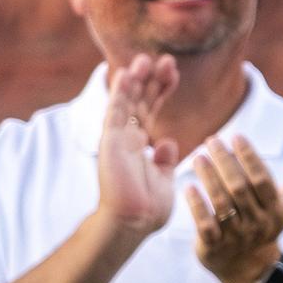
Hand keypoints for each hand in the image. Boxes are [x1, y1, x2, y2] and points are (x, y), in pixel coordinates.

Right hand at [96, 54, 179, 235]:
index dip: (161, 89)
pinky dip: (119, 92)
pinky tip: (125, 73)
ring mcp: (117, 139)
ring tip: (146, 58)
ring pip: (126, 101)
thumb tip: (168, 142)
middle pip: (139, 100)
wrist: (133, 224)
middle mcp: (127, 138)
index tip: (173, 72)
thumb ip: (165, 160)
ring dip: (135, 79)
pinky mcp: (109, 142)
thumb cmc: (147, 210)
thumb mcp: (164, 180)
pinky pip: (114, 112)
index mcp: (140, 145)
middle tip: (166, 58)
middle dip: (152, 79)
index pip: (150, 109)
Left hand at [186, 139, 282, 282]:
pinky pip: (205, 225)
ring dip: (209, 178)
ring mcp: (235, 235)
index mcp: (274, 209)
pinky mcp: (214, 246)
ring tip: (199, 157)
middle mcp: (256, 222)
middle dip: (225, 162)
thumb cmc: (268, 224)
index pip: (262, 180)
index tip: (236, 136)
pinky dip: (197, 206)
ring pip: (221, 203)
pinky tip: (188, 187)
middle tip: (212, 140)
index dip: (249, 158)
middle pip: (239, 188)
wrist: (250, 269)